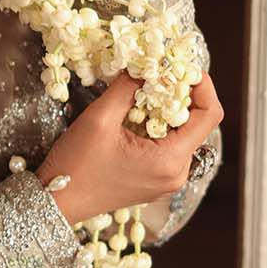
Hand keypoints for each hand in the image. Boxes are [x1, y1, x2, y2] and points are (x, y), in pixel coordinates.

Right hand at [35, 68, 223, 227]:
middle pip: (198, 124)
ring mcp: (168, 180)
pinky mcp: (156, 181)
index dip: (203, 85)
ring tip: (144, 92)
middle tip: (158, 73)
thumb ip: (127, 88)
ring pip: (183, 134)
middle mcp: (176, 173)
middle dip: (182, 94)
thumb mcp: (99, 119)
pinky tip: (137, 115)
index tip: (182, 66)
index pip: (210, 115)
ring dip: (168, 109)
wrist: (57, 202)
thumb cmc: (75, 165)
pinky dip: (159, 126)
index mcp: (169, 160)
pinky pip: (170, 147)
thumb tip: (146, 65)